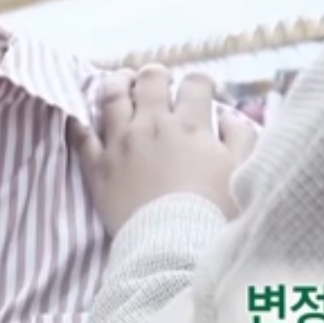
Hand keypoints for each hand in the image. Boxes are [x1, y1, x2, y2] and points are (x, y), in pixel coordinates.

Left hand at [71, 65, 258, 233]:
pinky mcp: (98, 167)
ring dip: (118, 83)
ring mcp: (121, 143)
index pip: (195, 84)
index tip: (201, 93)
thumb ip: (240, 137)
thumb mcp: (242, 171)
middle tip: (158, 81)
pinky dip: (81, 121)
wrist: (175, 246)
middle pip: (150, 80)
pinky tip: (83, 116)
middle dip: (157, 75)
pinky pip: (82, 135)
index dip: (200, 83)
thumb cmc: (215, 212)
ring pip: (112, 96)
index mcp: (190, 125)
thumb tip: (228, 115)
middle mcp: (152, 125)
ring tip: (121, 82)